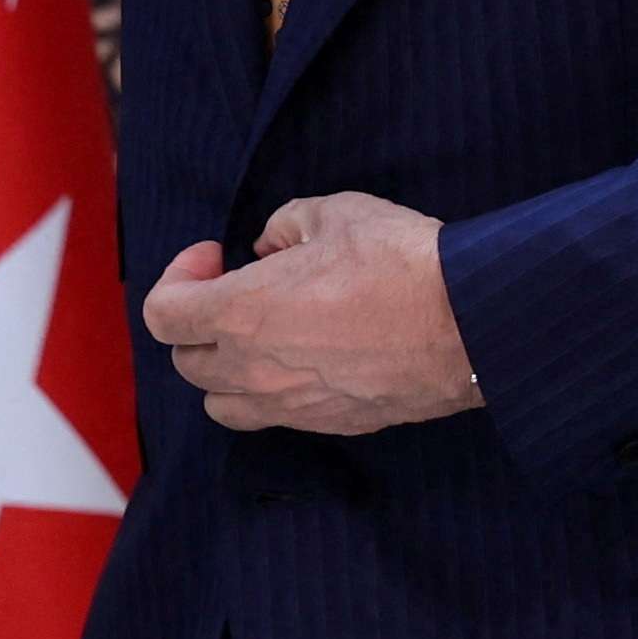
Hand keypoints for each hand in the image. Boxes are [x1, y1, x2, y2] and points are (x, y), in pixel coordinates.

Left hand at [143, 191, 479, 435]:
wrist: (475, 323)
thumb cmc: (401, 262)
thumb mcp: (331, 213)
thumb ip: (283, 226)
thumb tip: (269, 249)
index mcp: (242, 313)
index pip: (162, 314)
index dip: (178, 277)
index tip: (216, 255)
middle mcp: (256, 369)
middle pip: (187, 361)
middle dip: (199, 322)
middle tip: (239, 289)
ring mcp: (294, 406)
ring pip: (222, 404)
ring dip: (226, 368)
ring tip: (263, 333)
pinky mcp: (334, 425)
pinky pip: (275, 419)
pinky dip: (271, 393)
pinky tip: (307, 357)